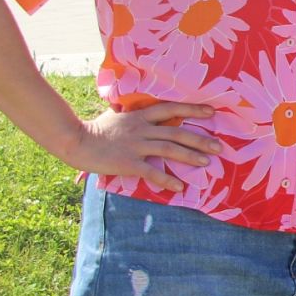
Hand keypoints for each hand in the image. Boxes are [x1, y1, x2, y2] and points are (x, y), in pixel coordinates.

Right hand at [63, 102, 219, 193]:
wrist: (75, 141)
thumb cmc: (96, 129)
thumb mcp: (117, 115)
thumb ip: (133, 114)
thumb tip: (143, 110)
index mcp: (140, 116)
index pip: (171, 109)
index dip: (192, 110)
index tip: (212, 112)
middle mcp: (142, 128)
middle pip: (177, 133)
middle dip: (200, 139)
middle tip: (219, 146)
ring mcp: (136, 145)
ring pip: (169, 149)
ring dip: (190, 156)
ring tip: (207, 162)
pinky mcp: (128, 162)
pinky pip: (152, 171)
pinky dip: (167, 179)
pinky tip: (180, 186)